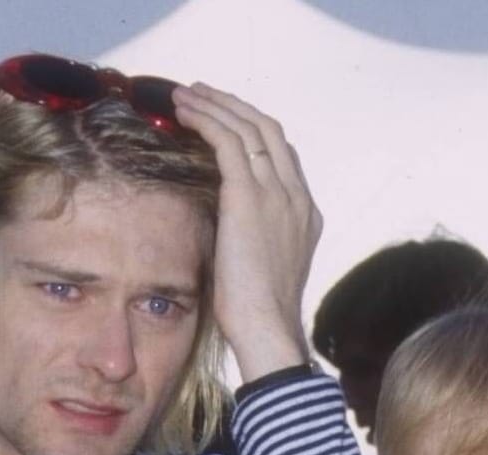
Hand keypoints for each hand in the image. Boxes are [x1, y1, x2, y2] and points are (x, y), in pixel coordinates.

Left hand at [171, 83, 321, 380]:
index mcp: (304, 212)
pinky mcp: (250, 197)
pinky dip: (206, 120)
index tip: (222, 120)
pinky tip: (184, 113)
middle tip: (202, 94)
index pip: (281, 154)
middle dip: (233, 106)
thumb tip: (223, 225)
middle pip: (269, 130)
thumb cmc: (257, 311)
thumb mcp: (262, 264)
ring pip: (248, 128)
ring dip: (214, 105)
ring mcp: (277, 194)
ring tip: (185, 95)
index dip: (251, 129)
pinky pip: (229, 142)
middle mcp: (296, 196)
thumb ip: (252, 234)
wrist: (266, 326)